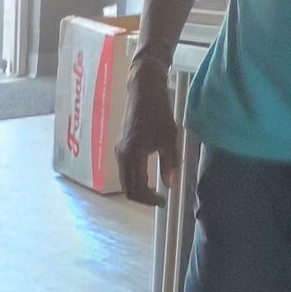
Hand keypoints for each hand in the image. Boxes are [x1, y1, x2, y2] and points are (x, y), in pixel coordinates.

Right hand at [118, 64, 179, 206]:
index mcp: (133, 155)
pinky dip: (134, 180)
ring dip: (138, 190)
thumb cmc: (158, 110)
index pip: (138, 189)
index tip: (164, 201)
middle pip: (128, 189)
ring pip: (125, 181)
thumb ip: (169, 163)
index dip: (151, 199)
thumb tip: (171, 186)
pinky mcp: (121, 147)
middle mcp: (122, 156)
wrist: (143, 90)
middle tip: (159, 200)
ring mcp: (119, 151)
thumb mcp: (169, 137)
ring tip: (154, 191)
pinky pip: (124, 172)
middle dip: (143, 198)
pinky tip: (146, 178)